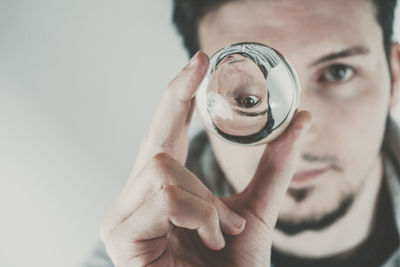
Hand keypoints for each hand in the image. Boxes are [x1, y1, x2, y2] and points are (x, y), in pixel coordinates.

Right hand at [100, 51, 311, 266]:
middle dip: (177, 99)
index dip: (176, 95)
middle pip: (157, 138)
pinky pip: (164, 195)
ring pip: (163, 167)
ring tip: (219, 234)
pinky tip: (206, 239)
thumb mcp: (258, 212)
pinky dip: (197, 215)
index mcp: (165, 190)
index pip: (164, 132)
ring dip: (206, 202)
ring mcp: (122, 214)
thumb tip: (302, 120)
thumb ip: (275, 168)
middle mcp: (136, 196)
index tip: (196, 61)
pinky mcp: (118, 233)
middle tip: (199, 64)